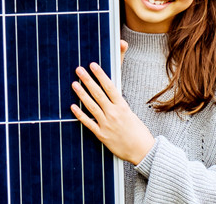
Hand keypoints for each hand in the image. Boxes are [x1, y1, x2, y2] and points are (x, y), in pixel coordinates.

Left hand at [70, 50, 153, 164]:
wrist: (142, 151)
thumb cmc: (138, 132)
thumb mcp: (131, 114)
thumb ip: (119, 104)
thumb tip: (111, 93)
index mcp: (122, 106)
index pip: (109, 86)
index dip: (100, 75)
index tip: (93, 65)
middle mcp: (113, 113)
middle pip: (98, 93)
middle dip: (87, 80)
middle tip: (79, 70)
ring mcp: (106, 124)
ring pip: (91, 105)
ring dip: (81, 94)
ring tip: (74, 83)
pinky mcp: (101, 134)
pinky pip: (88, 122)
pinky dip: (80, 114)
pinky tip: (73, 106)